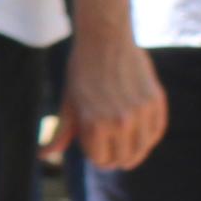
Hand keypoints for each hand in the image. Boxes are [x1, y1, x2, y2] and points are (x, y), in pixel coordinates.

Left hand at [52, 25, 171, 171]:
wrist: (105, 40)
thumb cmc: (82, 72)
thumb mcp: (68, 103)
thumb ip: (61, 133)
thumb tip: (44, 156)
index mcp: (95, 125)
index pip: (101, 160)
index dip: (96, 157)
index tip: (94, 149)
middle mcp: (120, 122)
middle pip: (123, 159)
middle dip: (114, 157)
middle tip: (109, 148)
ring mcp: (141, 112)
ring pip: (142, 149)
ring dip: (133, 151)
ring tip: (124, 144)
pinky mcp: (156, 101)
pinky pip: (157, 132)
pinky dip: (148, 137)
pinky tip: (138, 133)